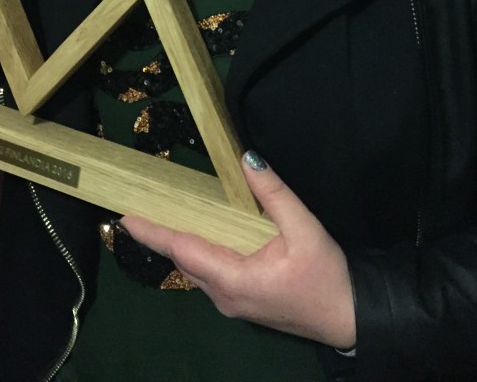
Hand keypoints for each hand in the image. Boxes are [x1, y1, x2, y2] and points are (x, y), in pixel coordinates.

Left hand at [121, 152, 355, 349]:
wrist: (352, 317)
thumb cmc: (327, 276)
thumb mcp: (304, 229)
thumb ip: (273, 193)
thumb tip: (246, 159)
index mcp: (233, 279)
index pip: (182, 249)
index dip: (152, 232)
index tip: (124, 217)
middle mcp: (224, 295)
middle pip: (184, 259)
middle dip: (160, 234)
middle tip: (139, 205)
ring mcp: (232, 302)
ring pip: (196, 268)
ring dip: (179, 243)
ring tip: (161, 213)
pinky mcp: (242, 302)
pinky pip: (210, 273)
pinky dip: (198, 251)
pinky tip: (199, 232)